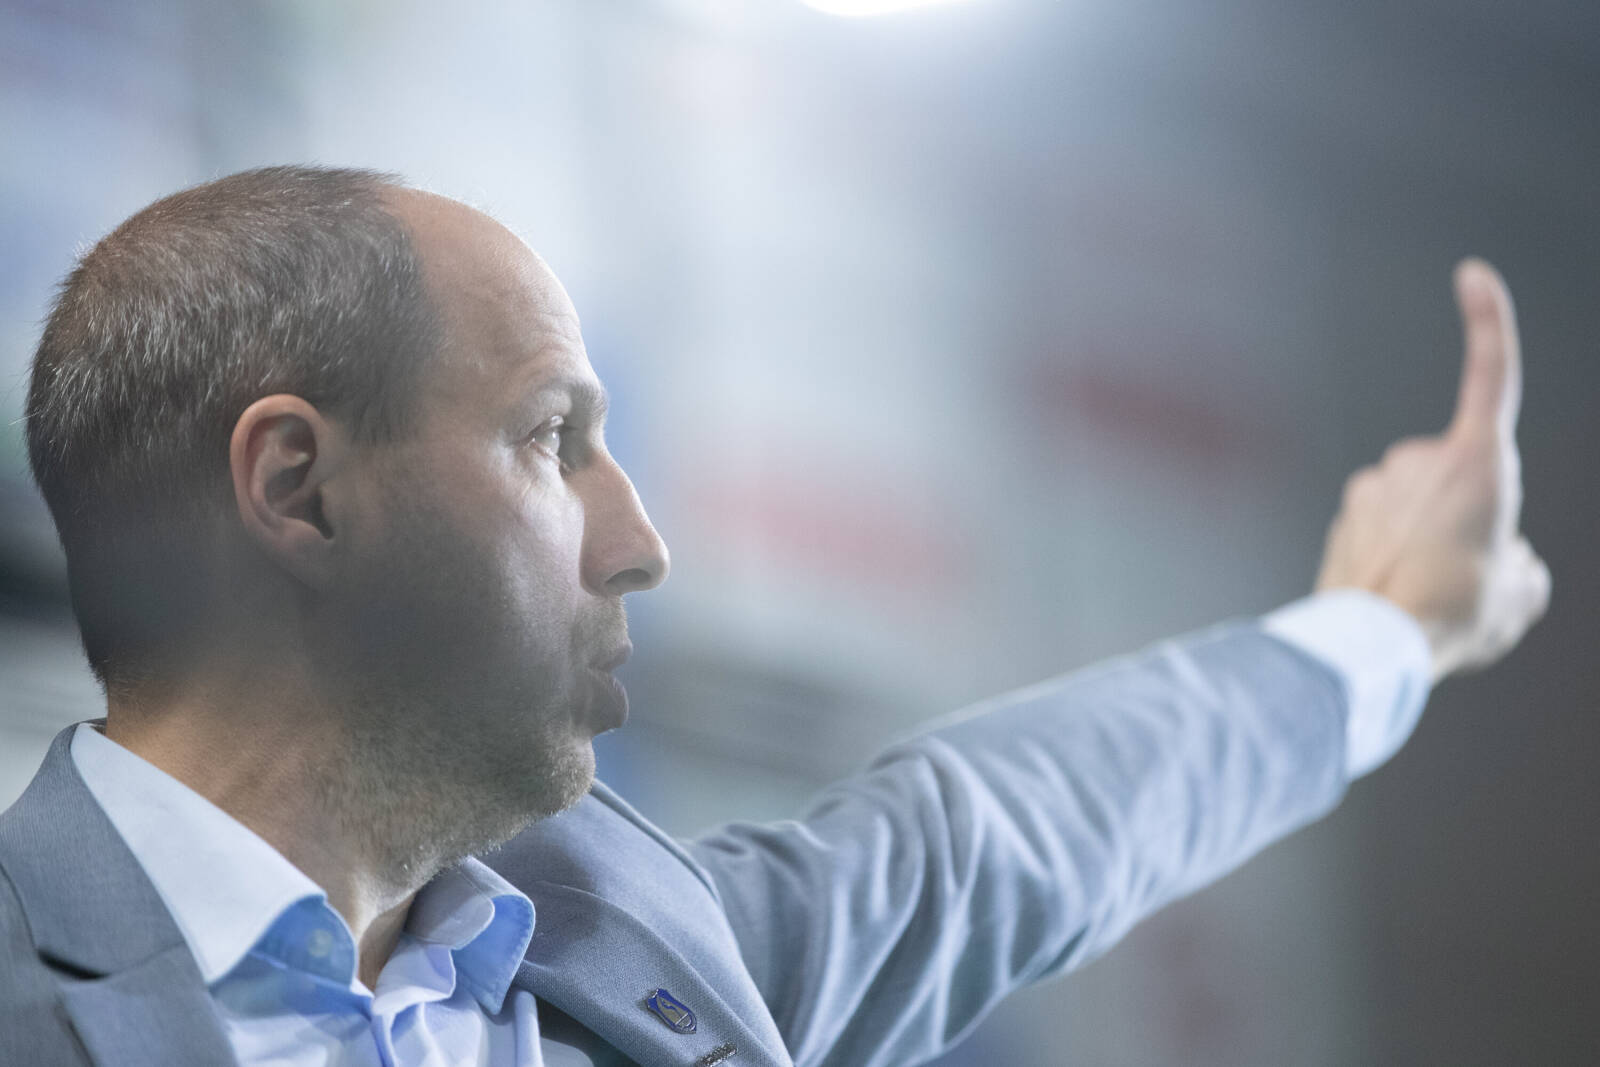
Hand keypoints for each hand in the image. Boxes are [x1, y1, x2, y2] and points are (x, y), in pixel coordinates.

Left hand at [1313, 258, 1549, 682]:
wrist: (1378, 641)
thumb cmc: (1456, 614)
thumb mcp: (1519, 595)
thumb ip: (1521, 566)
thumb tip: (1507, 561)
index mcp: (1481, 463)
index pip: (1492, 377)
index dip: (1488, 323)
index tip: (1472, 276)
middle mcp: (1423, 459)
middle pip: (1461, 479)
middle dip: (1468, 516)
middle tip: (1464, 572)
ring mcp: (1378, 482)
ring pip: (1419, 504)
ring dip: (1426, 536)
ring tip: (1426, 589)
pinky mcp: (1348, 509)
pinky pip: (1384, 525)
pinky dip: (1392, 550)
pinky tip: (1393, 592)